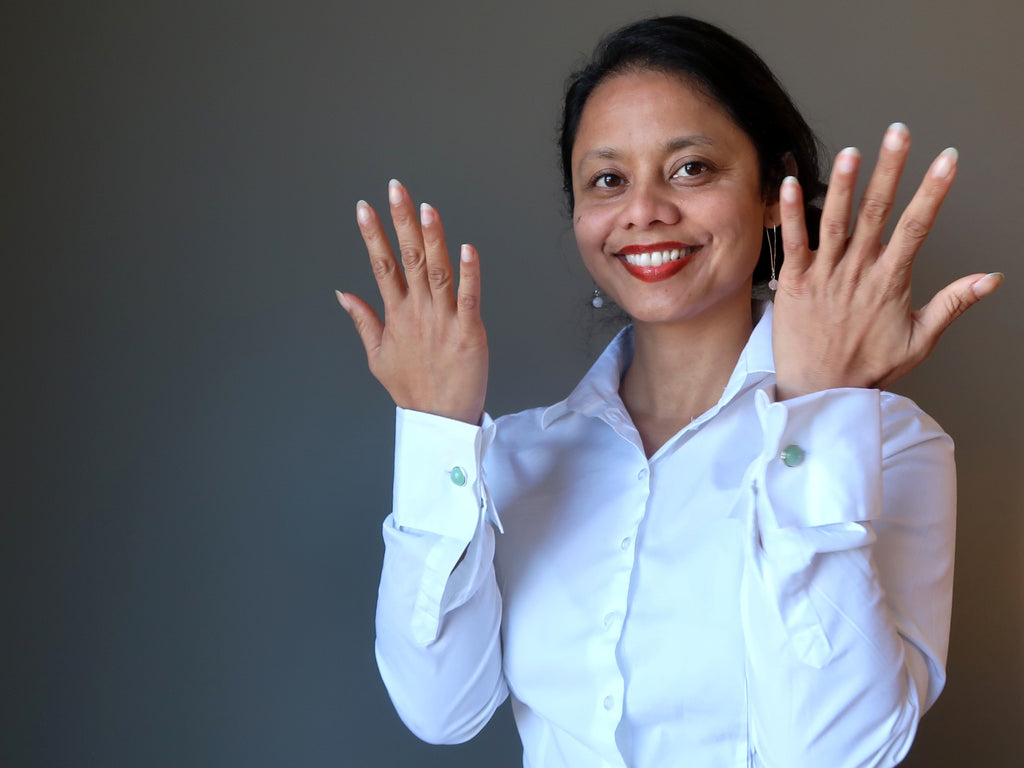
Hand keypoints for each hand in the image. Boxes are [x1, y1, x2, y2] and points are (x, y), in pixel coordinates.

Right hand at [337, 179, 487, 424]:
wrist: (439, 420)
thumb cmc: (413, 389)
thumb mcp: (377, 355)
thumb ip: (363, 320)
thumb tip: (342, 293)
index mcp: (396, 315)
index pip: (381, 266)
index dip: (373, 235)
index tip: (363, 207)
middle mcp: (418, 312)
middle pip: (409, 259)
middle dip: (401, 222)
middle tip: (396, 189)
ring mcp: (443, 320)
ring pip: (437, 271)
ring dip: (433, 238)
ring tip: (425, 208)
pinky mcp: (469, 332)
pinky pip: (468, 297)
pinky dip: (468, 273)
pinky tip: (466, 248)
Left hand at [772, 123, 1001, 399]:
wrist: (819, 390)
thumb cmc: (868, 367)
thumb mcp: (919, 340)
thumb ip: (952, 303)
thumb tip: (992, 278)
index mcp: (890, 281)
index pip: (917, 226)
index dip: (933, 190)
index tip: (947, 158)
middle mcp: (858, 272)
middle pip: (877, 212)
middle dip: (891, 170)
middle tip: (899, 133)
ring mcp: (825, 275)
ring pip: (836, 222)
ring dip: (845, 185)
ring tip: (855, 151)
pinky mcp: (795, 282)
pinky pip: (794, 241)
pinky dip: (791, 212)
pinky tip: (790, 182)